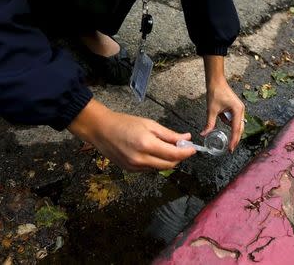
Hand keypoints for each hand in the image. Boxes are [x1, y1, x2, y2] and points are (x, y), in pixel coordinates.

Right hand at [68, 99, 195, 170]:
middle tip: (183, 147)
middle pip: (169, 165)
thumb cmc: (124, 123)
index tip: (193, 149)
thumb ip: (169, 134)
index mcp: (147, 145)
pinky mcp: (130, 170)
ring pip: (160, 168)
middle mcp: (141, 159)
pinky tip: (153, 151)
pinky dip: (156, 161)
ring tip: (167, 147)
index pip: (174, 154)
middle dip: (179, 157)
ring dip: (168, 160)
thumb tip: (186, 138)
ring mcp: (135, 167)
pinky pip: (150, 168)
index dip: (186, 152)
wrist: (101, 130)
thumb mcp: (149, 124)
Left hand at [201, 55, 245, 151]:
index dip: (234, 140)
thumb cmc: (216, 92)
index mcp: (237, 110)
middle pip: (240, 128)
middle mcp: (241, 110)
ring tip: (229, 142)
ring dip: (233, 132)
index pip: (236, 129)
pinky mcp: (235, 109)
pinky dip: (230, 125)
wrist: (216, 81)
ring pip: (237, 125)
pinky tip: (225, 127)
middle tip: (230, 149)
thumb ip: (209, 123)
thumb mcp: (211, 110)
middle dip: (235, 139)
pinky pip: (234, 120)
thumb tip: (204, 134)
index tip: (231, 148)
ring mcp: (239, 109)